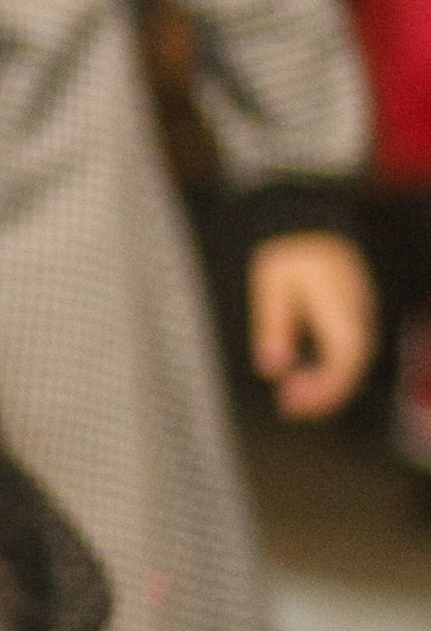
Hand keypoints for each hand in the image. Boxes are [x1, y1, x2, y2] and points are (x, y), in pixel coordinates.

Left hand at [248, 231, 377, 419]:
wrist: (307, 224)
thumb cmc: (288, 252)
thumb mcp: (270, 284)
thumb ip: (273, 324)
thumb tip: (273, 367)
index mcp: (339, 304)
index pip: (345, 359)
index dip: (324, 388)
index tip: (291, 399)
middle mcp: (358, 312)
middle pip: (353, 367)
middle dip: (323, 394)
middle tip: (287, 406)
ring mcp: (360, 314)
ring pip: (353, 362)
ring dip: (325, 386)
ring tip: (290, 398)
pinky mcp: (354, 317)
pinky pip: (348, 352)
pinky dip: (328, 371)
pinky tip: (302, 378)